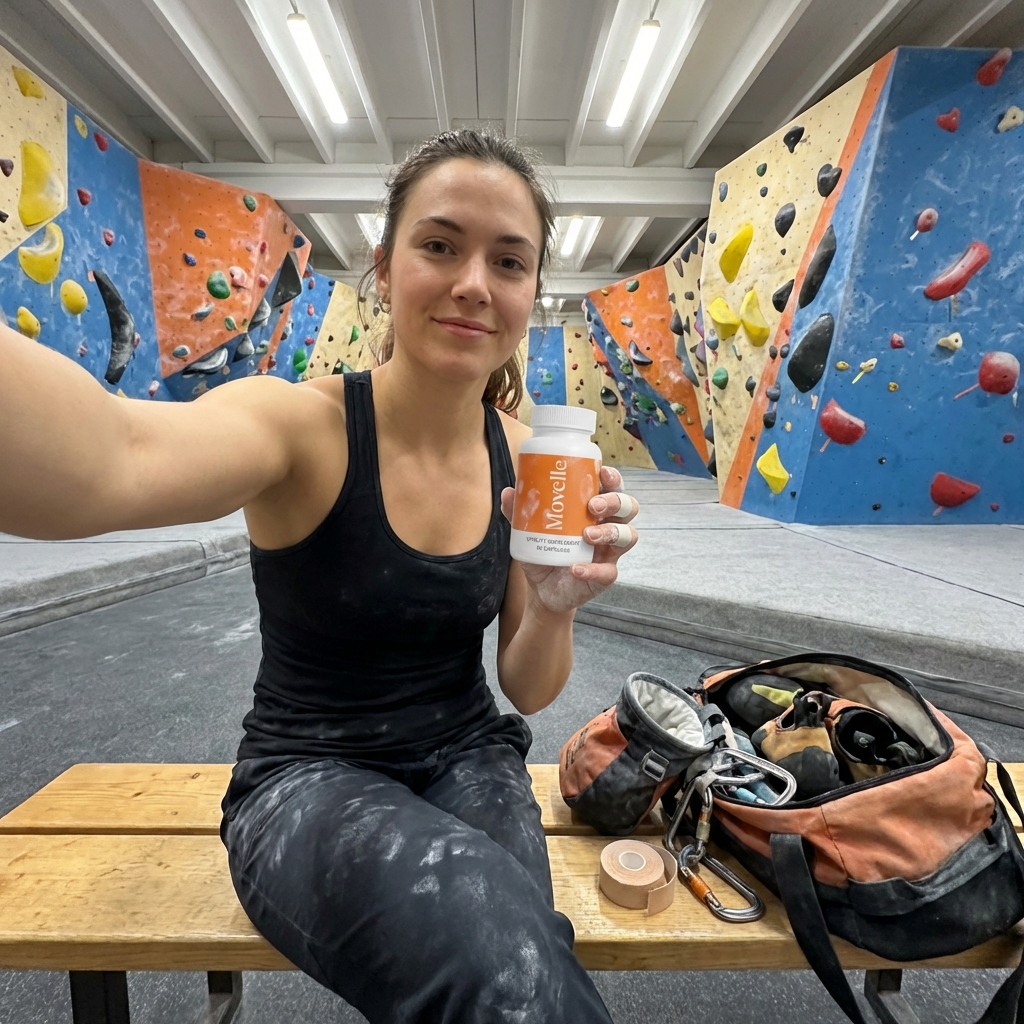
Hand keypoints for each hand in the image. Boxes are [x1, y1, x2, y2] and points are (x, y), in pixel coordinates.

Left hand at [500, 465, 638, 613]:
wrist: (542, 589)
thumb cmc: (544, 551)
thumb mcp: (529, 531)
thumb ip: (519, 512)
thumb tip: (508, 492)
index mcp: (593, 510)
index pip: (612, 487)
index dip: (613, 478)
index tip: (602, 472)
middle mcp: (607, 527)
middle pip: (627, 507)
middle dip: (615, 502)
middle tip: (592, 506)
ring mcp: (608, 552)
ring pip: (628, 535)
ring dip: (610, 532)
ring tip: (587, 535)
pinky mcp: (605, 575)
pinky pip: (609, 571)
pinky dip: (593, 569)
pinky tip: (576, 568)